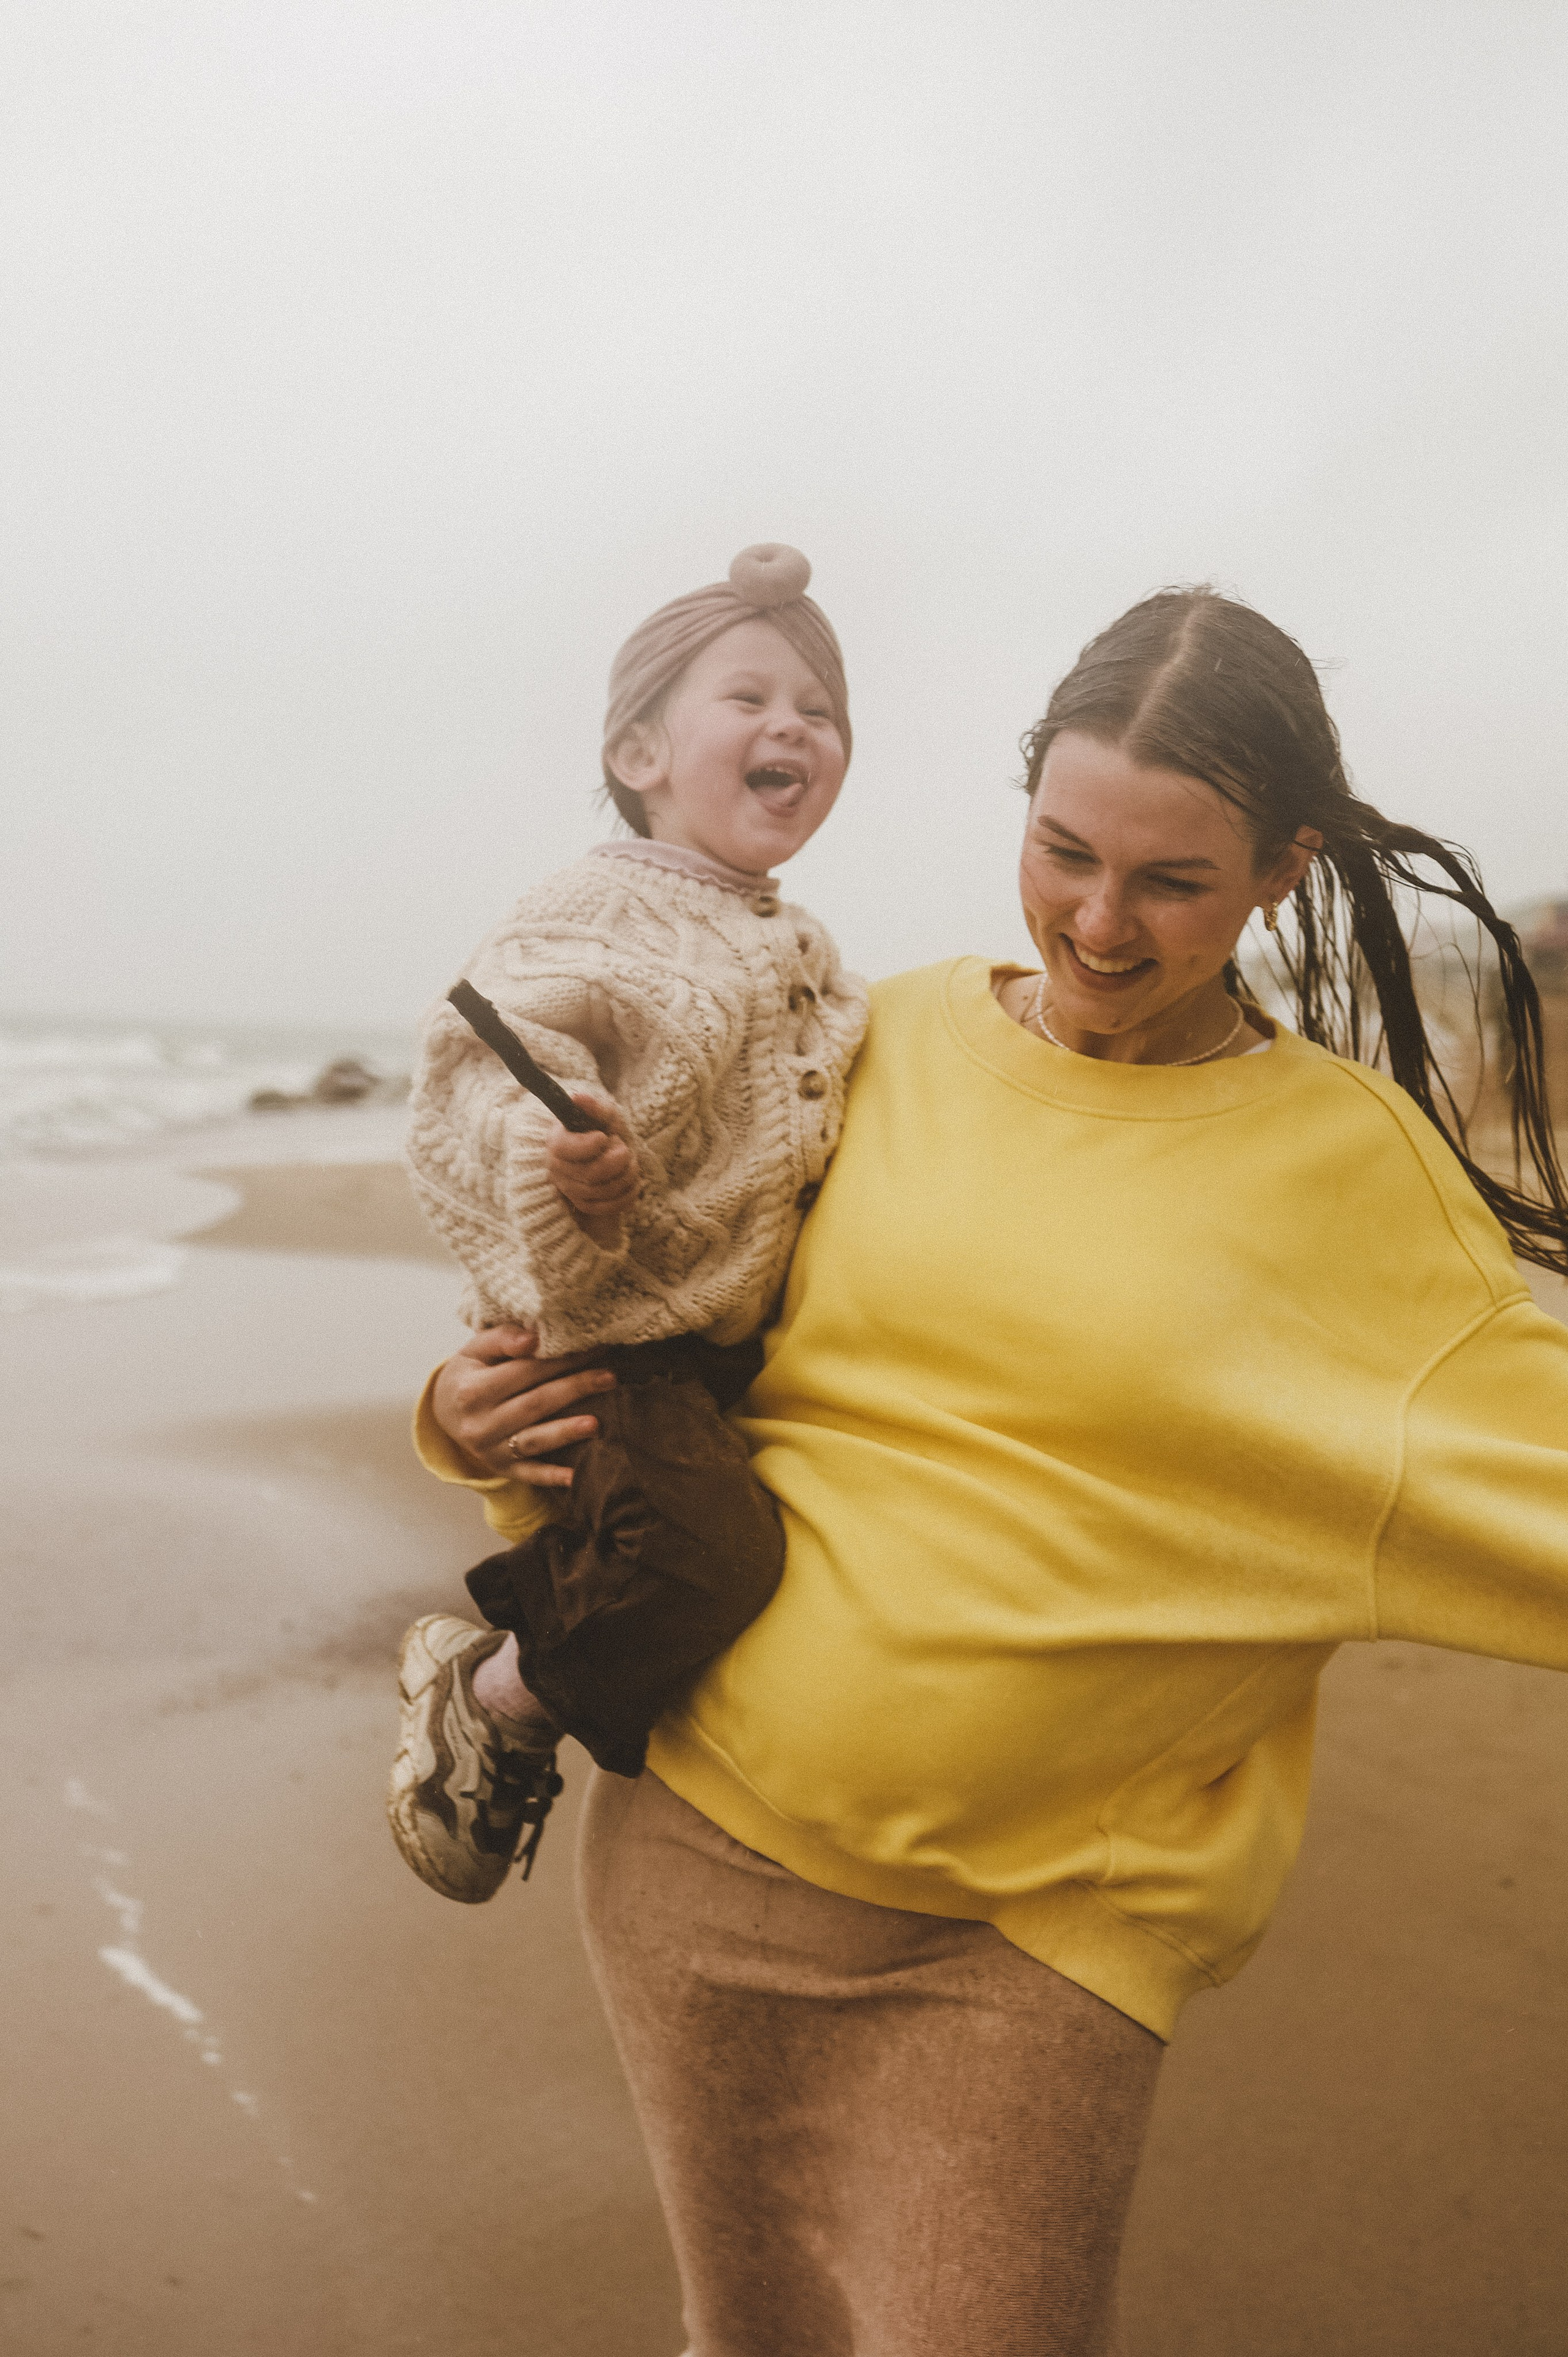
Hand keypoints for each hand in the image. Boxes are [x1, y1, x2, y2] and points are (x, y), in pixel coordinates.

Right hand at [430, 1325, 614, 1488]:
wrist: (444, 1411)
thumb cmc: (471, 1373)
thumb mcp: (475, 1350)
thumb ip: (503, 1339)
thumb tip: (534, 1338)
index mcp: (472, 1390)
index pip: (524, 1372)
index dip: (560, 1360)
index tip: (593, 1348)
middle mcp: (479, 1423)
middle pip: (535, 1404)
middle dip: (575, 1389)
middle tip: (610, 1377)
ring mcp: (489, 1449)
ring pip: (533, 1440)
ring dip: (565, 1432)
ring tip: (596, 1424)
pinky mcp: (500, 1468)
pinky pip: (528, 1474)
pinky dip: (550, 1476)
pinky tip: (574, 1476)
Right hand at [545, 1088, 639, 1246]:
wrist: (608, 1150)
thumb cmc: (602, 1128)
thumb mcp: (602, 1113)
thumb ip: (593, 1106)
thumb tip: (577, 1097)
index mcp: (557, 1141)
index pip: (564, 1149)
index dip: (588, 1145)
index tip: (603, 1137)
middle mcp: (557, 1168)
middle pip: (589, 1174)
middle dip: (617, 1160)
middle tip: (625, 1149)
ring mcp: (570, 1189)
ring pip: (601, 1192)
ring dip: (626, 1176)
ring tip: (630, 1162)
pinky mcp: (584, 1204)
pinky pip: (606, 1208)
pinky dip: (627, 1195)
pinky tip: (633, 1181)